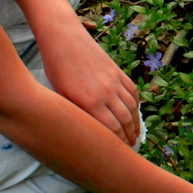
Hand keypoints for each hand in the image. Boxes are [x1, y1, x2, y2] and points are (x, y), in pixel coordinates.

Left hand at [38, 22, 140, 145]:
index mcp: (90, 103)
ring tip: (135, 134)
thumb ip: (76, 114)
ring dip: (135, 123)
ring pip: (131, 107)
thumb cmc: (56, 68)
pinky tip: (134, 113)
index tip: (119, 153)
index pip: (111, 130)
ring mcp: (114, 81)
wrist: (64, 39)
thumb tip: (86, 131)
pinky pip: (132, 92)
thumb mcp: (60, 95)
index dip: (117, 143)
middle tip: (130, 148)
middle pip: (124, 121)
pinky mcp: (117, 71)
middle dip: (129, 137)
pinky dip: (136, 105)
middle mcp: (106, 93)